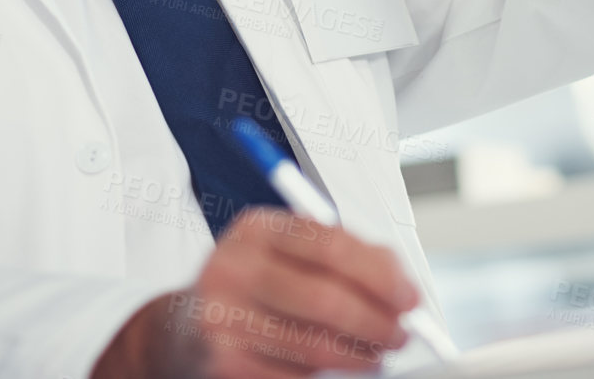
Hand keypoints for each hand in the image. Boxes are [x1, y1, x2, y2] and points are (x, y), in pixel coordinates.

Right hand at [91, 208, 418, 378]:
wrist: (184, 330)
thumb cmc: (253, 288)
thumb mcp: (286, 254)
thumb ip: (344, 257)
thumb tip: (402, 287)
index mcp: (255, 229)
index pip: (330, 245)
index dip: (380, 274)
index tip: (409, 297)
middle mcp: (233, 268)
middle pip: (325, 299)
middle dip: (376, 322)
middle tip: (401, 334)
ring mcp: (224, 319)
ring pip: (315, 346)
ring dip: (359, 356)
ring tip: (376, 355)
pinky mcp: (225, 364)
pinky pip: (296, 378)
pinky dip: (328, 377)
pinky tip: (338, 368)